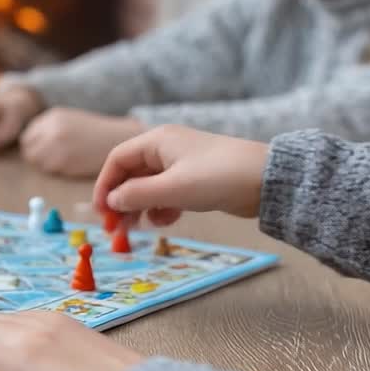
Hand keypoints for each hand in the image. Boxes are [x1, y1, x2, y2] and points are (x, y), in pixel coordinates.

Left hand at [20, 109, 145, 177]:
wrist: (120, 138)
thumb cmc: (95, 133)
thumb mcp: (70, 121)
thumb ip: (49, 129)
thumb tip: (29, 144)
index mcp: (52, 116)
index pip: (27, 136)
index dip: (35, 145)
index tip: (46, 150)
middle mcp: (51, 128)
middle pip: (28, 149)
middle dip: (37, 155)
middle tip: (55, 158)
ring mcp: (56, 145)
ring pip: (37, 161)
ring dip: (47, 164)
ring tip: (67, 160)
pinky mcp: (64, 161)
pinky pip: (50, 170)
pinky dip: (58, 170)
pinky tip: (74, 164)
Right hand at [93, 125, 269, 226]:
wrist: (267, 180)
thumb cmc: (218, 177)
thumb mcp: (173, 189)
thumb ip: (136, 195)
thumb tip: (111, 202)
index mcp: (157, 141)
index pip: (117, 160)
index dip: (105, 185)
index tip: (101, 212)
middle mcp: (166, 149)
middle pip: (131, 174)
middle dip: (121, 200)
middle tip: (115, 228)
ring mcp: (182, 165)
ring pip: (149, 186)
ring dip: (140, 207)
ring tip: (138, 228)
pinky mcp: (196, 180)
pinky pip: (168, 193)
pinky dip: (161, 208)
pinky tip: (166, 221)